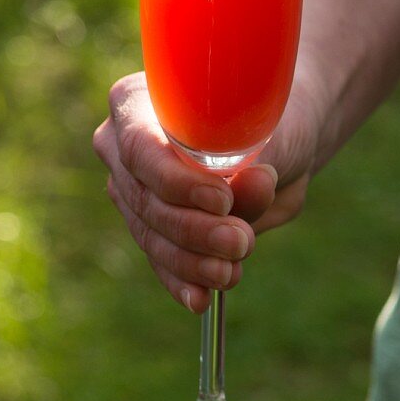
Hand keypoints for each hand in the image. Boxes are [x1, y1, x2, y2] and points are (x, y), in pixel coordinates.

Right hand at [93, 73, 317, 312]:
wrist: (279, 140)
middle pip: (146, 198)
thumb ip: (256, 160)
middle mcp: (121, 146)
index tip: (222, 200)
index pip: (141, 147)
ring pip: (152, 235)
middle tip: (241, 241)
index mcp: (138, 103)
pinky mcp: (149, 227)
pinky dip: (183, 280)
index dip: (177, 180)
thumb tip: (252, 186)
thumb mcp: (271, 134)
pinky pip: (160, 259)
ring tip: (232, 271)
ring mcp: (131, 189)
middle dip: (194, 229)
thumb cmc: (269, 120)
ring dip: (193, 260)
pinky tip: (200, 297)